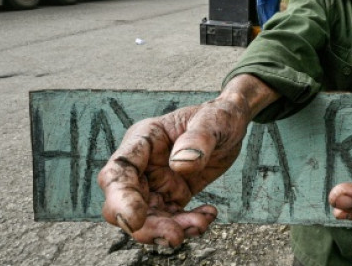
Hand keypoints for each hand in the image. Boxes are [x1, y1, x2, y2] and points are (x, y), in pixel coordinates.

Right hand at [97, 92, 253, 246]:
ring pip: (147, 217)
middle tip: (175, 236)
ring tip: (201, 224)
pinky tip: (207, 215)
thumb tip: (181, 164)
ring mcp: (154, 181)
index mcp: (144, 139)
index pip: (118, 171)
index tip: (135, 220)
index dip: (121, 199)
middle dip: (146, 226)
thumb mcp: (215, 120)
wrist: (232, 123)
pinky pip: (169, 219)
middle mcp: (143, 163)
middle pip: (126, 203)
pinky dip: (186, 225)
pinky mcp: (170, 195)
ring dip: (169, 228)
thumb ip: (198, 139)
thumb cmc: (220, 115)